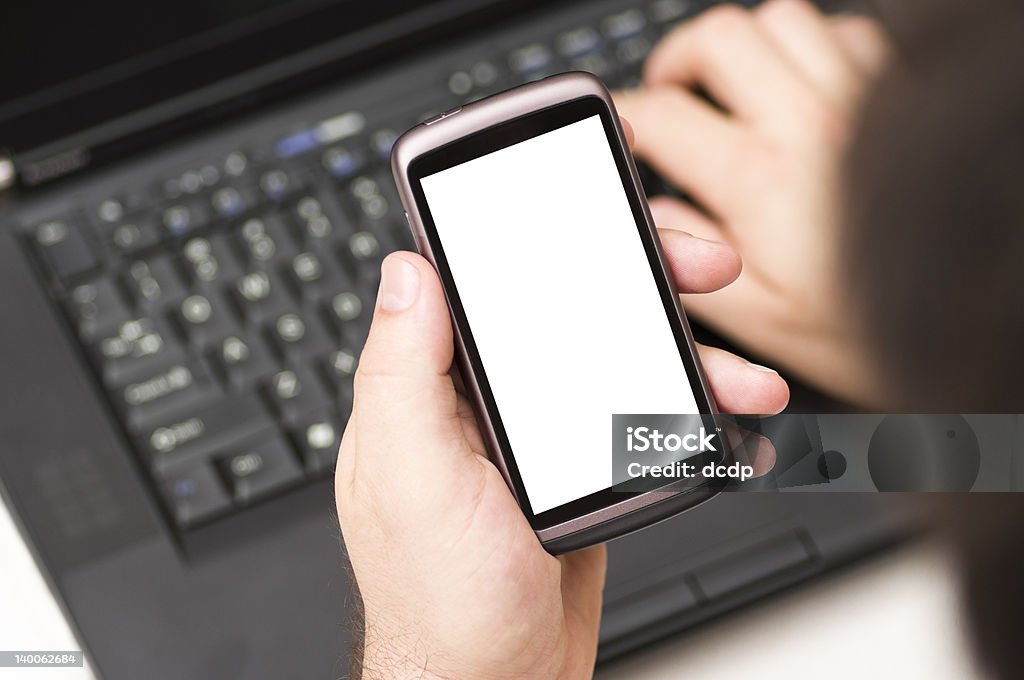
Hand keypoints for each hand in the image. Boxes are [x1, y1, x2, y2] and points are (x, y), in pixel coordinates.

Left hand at [336, 138, 787, 676]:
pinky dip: (690, 410)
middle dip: (645, 275)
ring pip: (621, 355)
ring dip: (691, 352)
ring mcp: (540, 428)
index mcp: (435, 383)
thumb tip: (407, 270)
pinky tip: (731, 418)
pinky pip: (642, 412)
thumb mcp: (411, 477)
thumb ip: (403, 369)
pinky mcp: (581, 464)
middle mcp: (486, 394)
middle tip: (706, 266)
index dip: (542, 221)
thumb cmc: (439, 601)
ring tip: (748, 379)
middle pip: (570, 301)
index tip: (600, 183)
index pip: (486, 274)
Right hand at [615, 0, 889, 405]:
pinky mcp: (903, 92)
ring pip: (782, 20)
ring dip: (746, 48)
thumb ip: (696, 263)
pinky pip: (846, 32)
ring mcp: (861, 97)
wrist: (986, 311)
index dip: (627, 115)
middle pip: (720, 39)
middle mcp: (809, 122)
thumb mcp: (766, 319)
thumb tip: (659, 214)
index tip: (624, 125)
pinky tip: (804, 86)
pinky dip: (811, 47)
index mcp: (760, 180)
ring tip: (735, 85)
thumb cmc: (883, 327)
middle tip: (671, 91)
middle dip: (679, 59)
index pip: (663, 116)